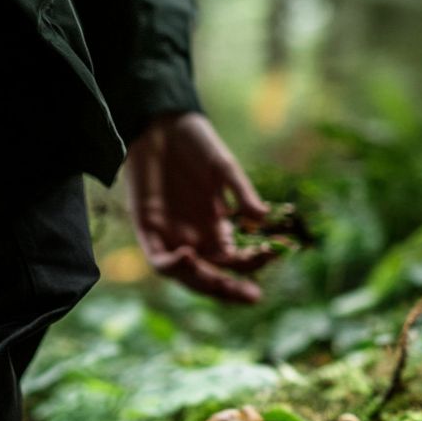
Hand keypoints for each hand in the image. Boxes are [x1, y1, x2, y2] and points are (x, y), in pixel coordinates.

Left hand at [125, 112, 274, 303]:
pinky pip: (158, 259)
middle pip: (214, 276)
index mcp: (217, 228)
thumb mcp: (223, 168)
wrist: (160, 124)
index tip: (275, 254)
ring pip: (188, 275)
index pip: (237, 259)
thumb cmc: (196, 144)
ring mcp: (171, 237)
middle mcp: (196, 239)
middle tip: (254, 296)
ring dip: (205, 282)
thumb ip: (241, 192)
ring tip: (222, 281)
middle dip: (233, 289)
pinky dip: (172, 264)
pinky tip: (189, 255)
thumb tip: (262, 217)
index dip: (256, 262)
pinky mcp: (146, 229)